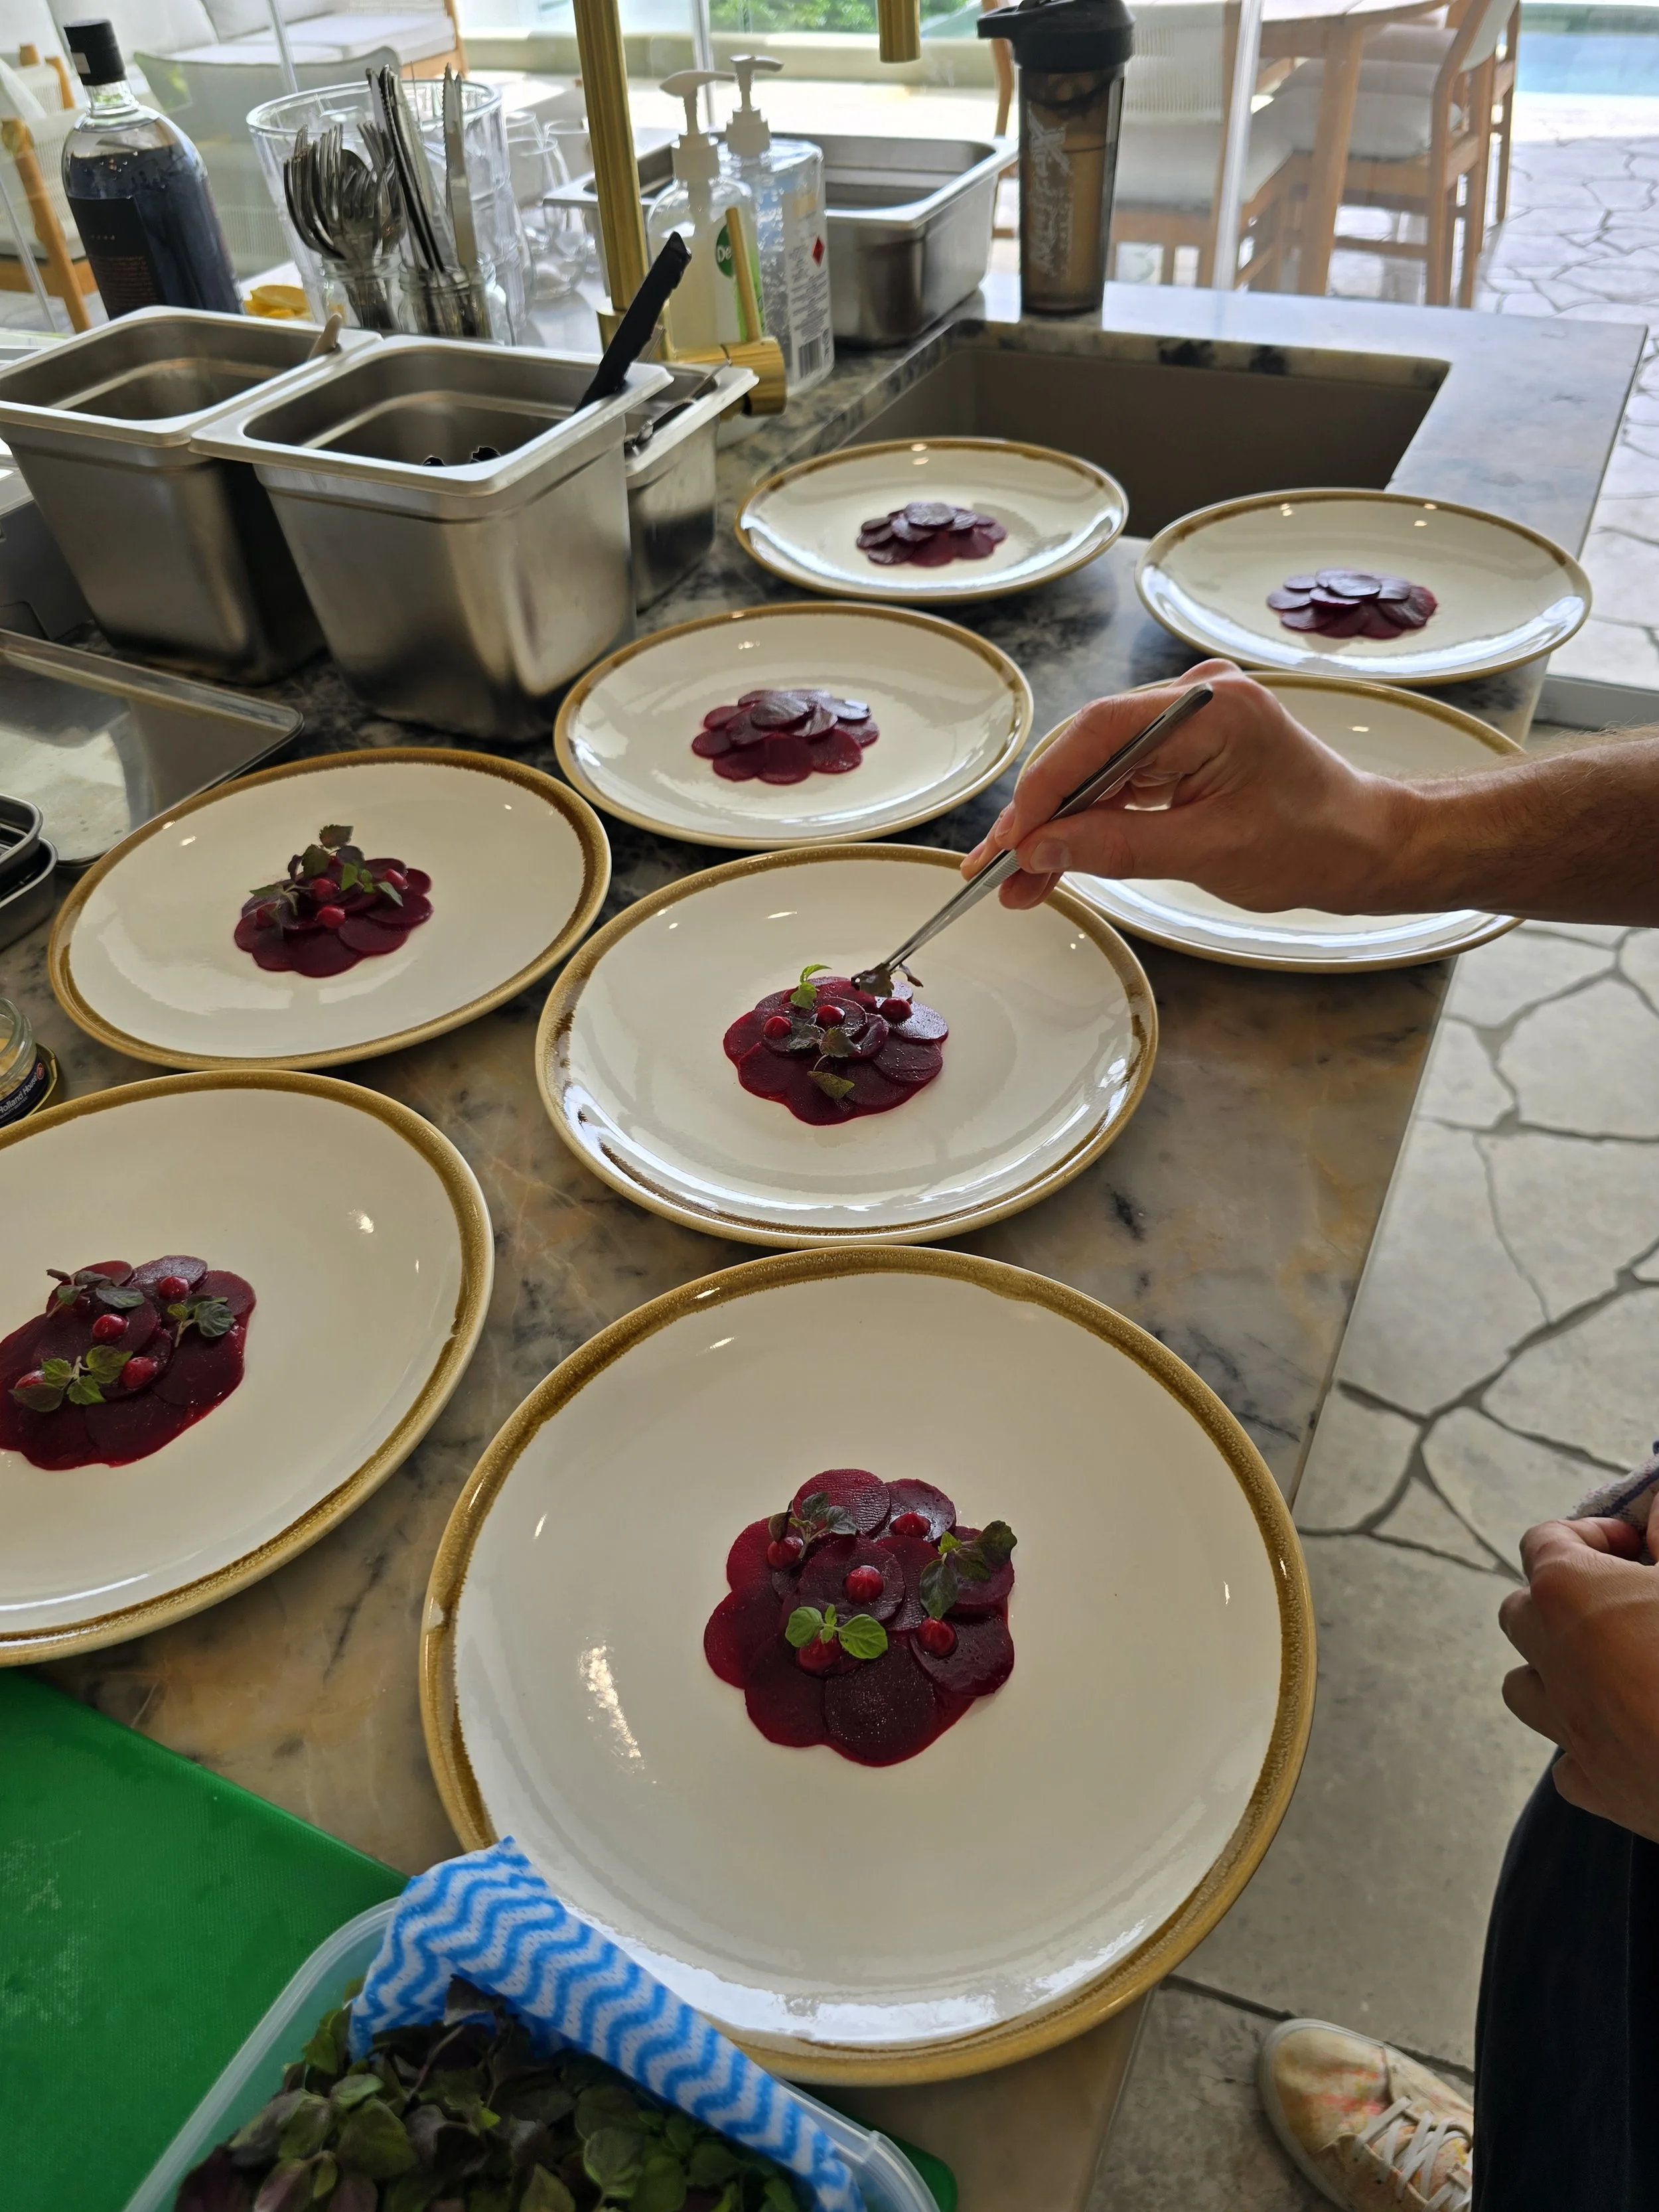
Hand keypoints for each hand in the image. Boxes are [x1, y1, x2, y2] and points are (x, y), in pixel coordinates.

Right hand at [960, 661, 1414, 913]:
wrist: (1364, 846)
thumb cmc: (1310, 844)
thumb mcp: (1206, 853)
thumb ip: (1115, 846)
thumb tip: (1039, 850)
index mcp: (1210, 707)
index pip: (1100, 734)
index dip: (1044, 790)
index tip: (1009, 841)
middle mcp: (1194, 698)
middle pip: (1088, 748)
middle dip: (1039, 814)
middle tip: (995, 870)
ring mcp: (1187, 721)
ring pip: (1096, 769)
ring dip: (1056, 825)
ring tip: (1016, 881)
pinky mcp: (1183, 747)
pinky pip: (1118, 780)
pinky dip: (1087, 822)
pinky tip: (1053, 859)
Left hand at [1499, 1511, 1658, 1842]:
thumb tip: (1657, 1504)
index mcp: (1568, 1593)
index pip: (1544, 1541)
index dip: (1590, 1535)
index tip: (1635, 1547)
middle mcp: (1550, 1658)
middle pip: (1519, 1612)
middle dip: (1559, 1599)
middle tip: (1622, 1603)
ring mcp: (1567, 1728)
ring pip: (1524, 1687)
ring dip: (1555, 1671)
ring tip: (1614, 1666)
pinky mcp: (1597, 1789)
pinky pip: (1568, 1763)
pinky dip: (1589, 1747)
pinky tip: (1632, 1738)